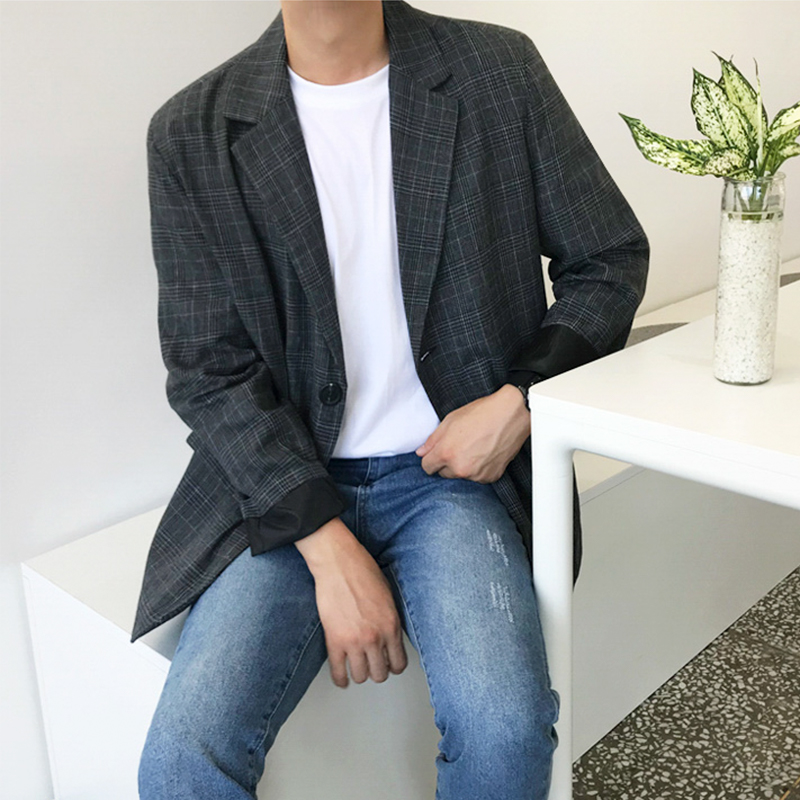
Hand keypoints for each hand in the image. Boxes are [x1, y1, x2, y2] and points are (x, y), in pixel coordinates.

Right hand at [294, 518, 407, 687]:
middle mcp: (375, 638)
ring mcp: (354, 642)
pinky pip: (338, 672)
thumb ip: (390, 621)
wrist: (339, 563)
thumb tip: (389, 639)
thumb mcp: (388, 597)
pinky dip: (340, 679)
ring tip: (356, 667)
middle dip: (376, 671)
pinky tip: (341, 677)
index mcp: (392, 626)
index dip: (393, 666)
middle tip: (372, 665)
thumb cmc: (362, 572)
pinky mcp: (334, 641)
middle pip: (380, 674)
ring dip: (359, 674)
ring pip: (360, 677)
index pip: (399, 663)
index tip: (388, 664)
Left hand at [416, 384, 529, 482]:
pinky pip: (478, 477)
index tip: (437, 453)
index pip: (427, 467)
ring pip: (461, 476)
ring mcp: (477, 475)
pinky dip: (479, 469)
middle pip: (443, 473)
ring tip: (474, 447)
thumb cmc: (481, 413)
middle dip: (447, 462)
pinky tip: (484, 453)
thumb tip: (421, 452)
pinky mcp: (491, 476)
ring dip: (463, 466)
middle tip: (459, 446)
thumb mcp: (450, 420)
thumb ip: (433, 440)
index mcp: (446, 453)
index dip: (431, 458)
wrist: (510, 414)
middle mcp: (460, 468)